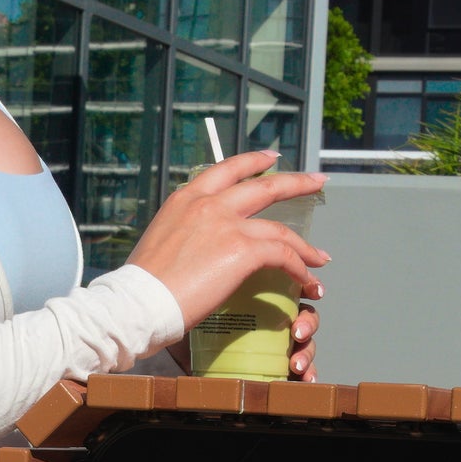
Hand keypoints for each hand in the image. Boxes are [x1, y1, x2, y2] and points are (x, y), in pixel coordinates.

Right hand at [123, 150, 329, 333]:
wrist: (139, 303)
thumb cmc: (143, 285)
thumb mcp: (161, 240)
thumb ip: (185, 232)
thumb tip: (198, 245)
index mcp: (186, 198)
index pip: (227, 169)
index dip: (254, 161)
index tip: (272, 158)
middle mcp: (208, 204)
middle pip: (264, 186)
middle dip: (296, 182)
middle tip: (317, 181)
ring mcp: (227, 225)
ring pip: (280, 228)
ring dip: (305, 245)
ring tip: (321, 257)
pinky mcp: (242, 251)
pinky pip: (283, 255)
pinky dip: (300, 268)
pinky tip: (307, 281)